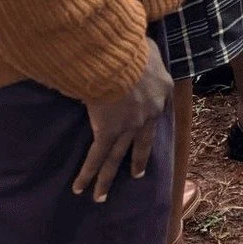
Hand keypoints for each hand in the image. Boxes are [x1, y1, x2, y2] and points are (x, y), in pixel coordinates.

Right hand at [74, 38, 172, 202]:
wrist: (120, 60)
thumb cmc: (134, 47)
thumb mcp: (150, 48)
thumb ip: (147, 55)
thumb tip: (142, 49)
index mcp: (163, 92)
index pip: (159, 111)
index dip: (152, 122)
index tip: (148, 130)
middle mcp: (150, 115)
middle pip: (142, 144)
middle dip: (138, 161)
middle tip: (137, 175)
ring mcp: (129, 127)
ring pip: (117, 157)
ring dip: (108, 178)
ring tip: (102, 196)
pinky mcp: (107, 132)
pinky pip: (96, 157)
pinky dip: (87, 173)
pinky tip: (80, 187)